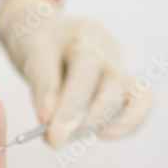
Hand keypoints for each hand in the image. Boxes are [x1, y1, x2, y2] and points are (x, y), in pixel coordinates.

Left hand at [0, 0, 151, 146]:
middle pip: (111, 93)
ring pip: (123, 104)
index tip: (51, 135)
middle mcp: (109, 54)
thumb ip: (43, 87)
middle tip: (51, 137)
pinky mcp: (120, 86)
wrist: (42, 29)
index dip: (70, 107)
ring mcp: (118, 69)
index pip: (86, 72)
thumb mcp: (31, 56)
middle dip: (80, 122)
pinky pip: (135, 107)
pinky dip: (122, 125)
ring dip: (92, 126)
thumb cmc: (36, 40)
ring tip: (63, 132)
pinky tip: (101, 133)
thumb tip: (49, 120)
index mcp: (86, 37)